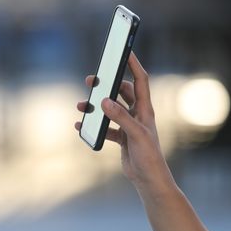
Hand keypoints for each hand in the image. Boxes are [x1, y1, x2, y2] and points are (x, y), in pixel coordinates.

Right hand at [75, 52, 171, 190]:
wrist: (148, 179)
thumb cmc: (149, 156)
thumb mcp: (135, 135)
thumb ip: (120, 117)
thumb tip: (104, 101)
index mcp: (145, 109)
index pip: (139, 80)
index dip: (133, 64)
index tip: (124, 50)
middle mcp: (137, 114)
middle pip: (121, 91)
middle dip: (106, 85)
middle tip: (91, 80)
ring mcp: (129, 125)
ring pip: (110, 109)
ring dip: (96, 106)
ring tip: (81, 106)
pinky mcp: (122, 137)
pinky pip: (105, 126)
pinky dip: (94, 125)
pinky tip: (81, 126)